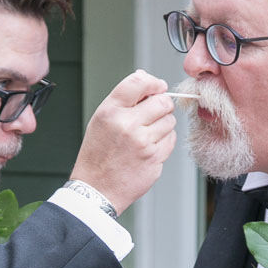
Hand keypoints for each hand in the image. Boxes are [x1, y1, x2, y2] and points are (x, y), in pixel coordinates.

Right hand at [70, 70, 176, 214]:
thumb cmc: (98, 154)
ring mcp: (142, 142)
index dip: (154, 82)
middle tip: (154, 112)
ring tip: (147, 133)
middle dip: (162, 105)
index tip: (159, 86)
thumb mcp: (101, 120)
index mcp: (110, 111)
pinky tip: (150, 147)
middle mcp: (126, 124)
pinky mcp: (154, 158)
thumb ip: (124, 99)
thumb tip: (146, 79)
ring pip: (170, 120)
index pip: (138, 82)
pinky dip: (165, 141)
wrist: (96, 188)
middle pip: (162, 101)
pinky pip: (171, 139)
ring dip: (164, 124)